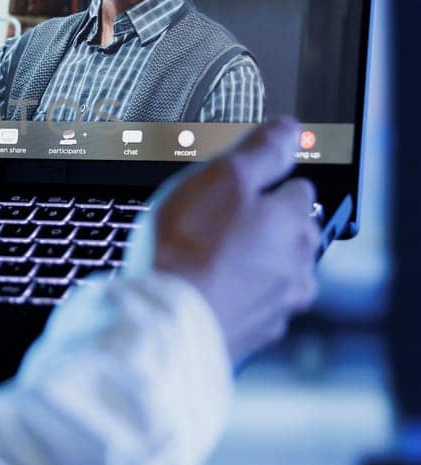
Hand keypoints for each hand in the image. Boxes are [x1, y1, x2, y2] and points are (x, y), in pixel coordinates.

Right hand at [124, 117, 320, 366]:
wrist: (167, 320)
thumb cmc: (190, 247)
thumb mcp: (223, 176)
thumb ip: (262, 151)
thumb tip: (290, 130)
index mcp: (295, 222)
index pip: (296, 187)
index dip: (262, 184)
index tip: (236, 187)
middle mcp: (298, 265)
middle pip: (287, 232)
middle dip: (261, 225)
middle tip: (214, 222)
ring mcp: (279, 304)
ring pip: (272, 271)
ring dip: (250, 264)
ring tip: (207, 259)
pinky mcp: (255, 334)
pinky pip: (251, 305)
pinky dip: (235, 296)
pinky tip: (206, 290)